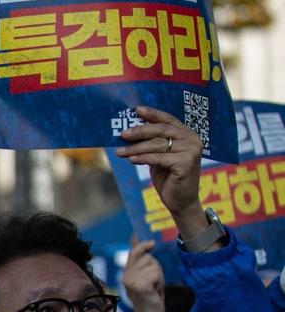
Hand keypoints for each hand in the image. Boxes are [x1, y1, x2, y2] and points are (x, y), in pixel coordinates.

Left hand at [114, 107, 207, 238]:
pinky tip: (131, 159)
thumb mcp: (159, 157)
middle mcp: (193, 140)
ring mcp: (192, 151)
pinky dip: (143, 158)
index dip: (152, 114)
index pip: (168, 120)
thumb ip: (151, 143)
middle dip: (139, 131)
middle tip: (122, 134)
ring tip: (120, 152)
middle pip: (161, 130)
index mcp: (188, 135)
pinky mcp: (187, 163)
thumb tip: (129, 131)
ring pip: (158, 144)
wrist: (181, 201)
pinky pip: (159, 158)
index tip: (136, 110)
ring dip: (136, 148)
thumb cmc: (168, 177)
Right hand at [120, 240, 164, 311]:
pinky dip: (159, 282)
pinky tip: (154, 291)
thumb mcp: (146, 277)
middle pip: (148, 258)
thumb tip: (139, 242)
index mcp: (127, 273)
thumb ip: (142, 262)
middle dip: (156, 269)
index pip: (133, 253)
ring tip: (154, 288)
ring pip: (153, 266)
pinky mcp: (139, 285)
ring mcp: (131, 280)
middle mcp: (126, 275)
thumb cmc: (150, 297)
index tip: (151, 243)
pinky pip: (155, 273)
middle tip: (154, 283)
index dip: (142, 246)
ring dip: (159, 277)